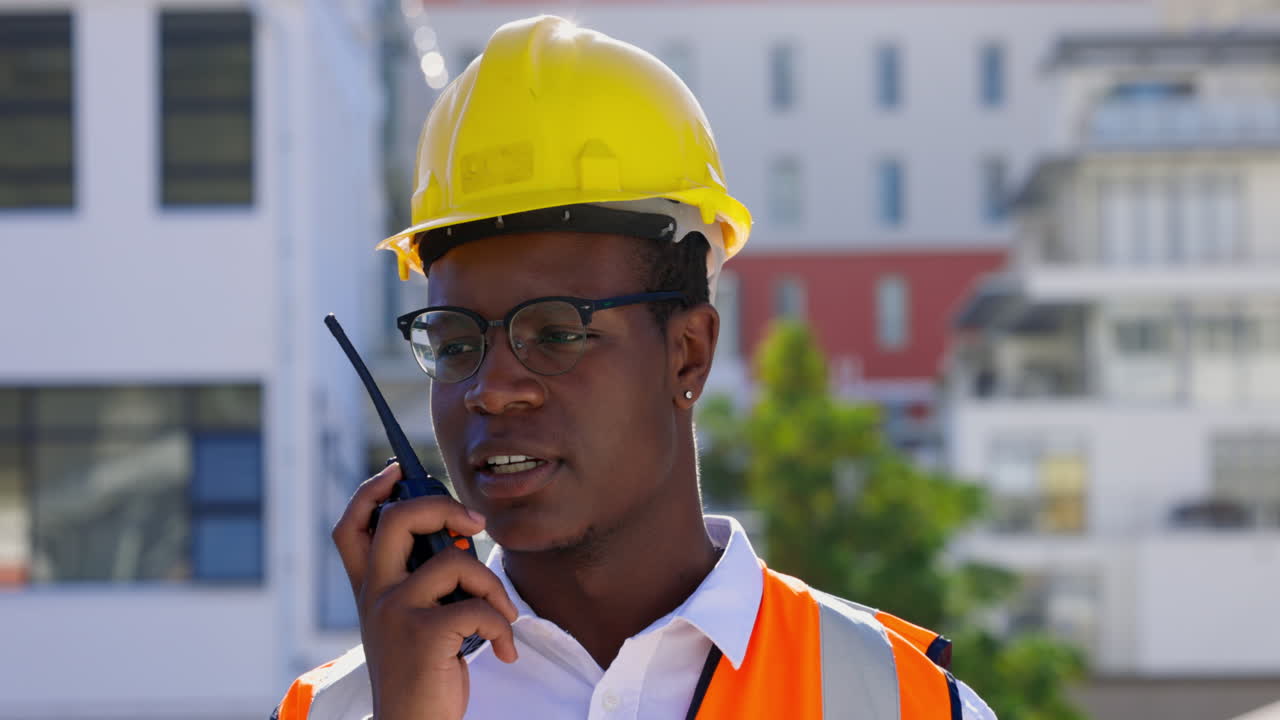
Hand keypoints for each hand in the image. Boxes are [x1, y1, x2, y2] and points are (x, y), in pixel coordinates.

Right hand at [332, 462, 519, 719]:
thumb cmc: (422, 674)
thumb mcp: (412, 621)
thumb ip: (423, 582)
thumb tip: (462, 533)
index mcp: (369, 589)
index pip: (351, 526)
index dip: (370, 492)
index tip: (397, 471)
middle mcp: (374, 595)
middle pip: (398, 518)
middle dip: (444, 507)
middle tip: (476, 525)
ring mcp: (395, 612)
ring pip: (454, 561)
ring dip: (493, 586)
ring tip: (503, 616)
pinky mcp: (423, 636)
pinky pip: (479, 607)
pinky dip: (503, 626)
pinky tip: (504, 650)